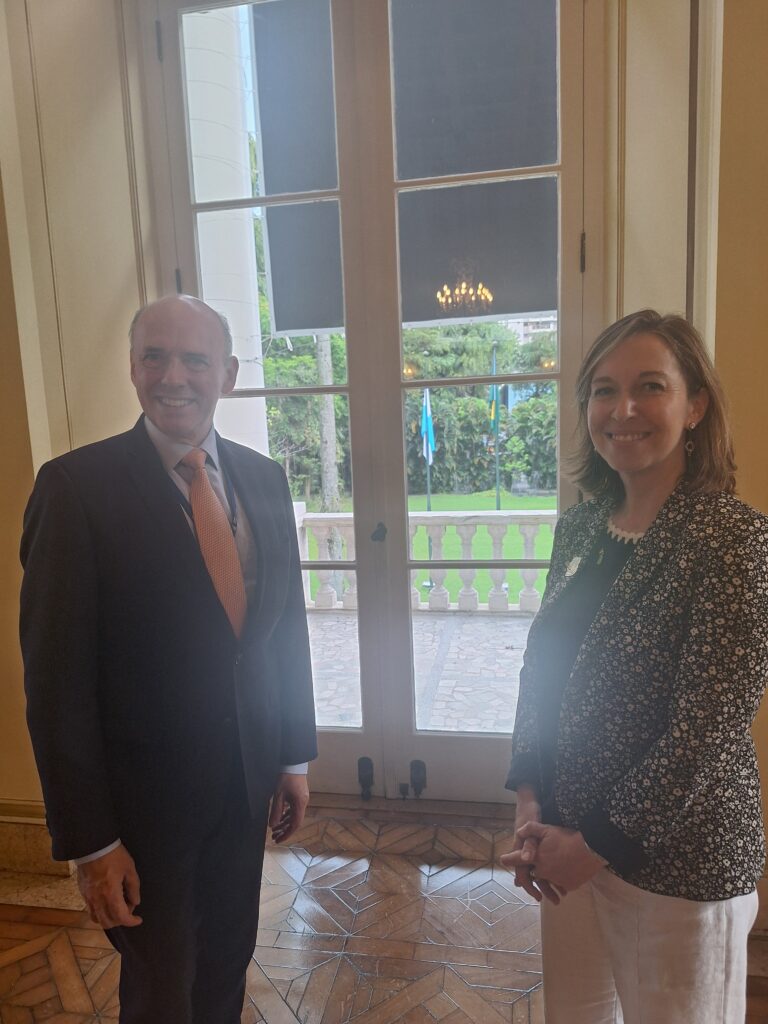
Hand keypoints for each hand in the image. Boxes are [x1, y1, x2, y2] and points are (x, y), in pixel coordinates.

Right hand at [76, 844, 141, 928]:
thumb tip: (136, 901)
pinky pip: (91, 911)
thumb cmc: (113, 855)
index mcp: (111, 894)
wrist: (92, 846)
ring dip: (110, 919)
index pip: (121, 917)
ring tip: (118, 906)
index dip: (132, 921)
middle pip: (109, 922)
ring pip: (98, 920)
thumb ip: (133, 887)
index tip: (139, 919)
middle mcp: (98, 900)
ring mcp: (88, 898)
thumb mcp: (129, 868)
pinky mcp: (83, 894)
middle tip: (129, 907)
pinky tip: (107, 902)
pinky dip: (100, 913)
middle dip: (121, 920)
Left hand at [269, 773, 309, 843]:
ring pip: (294, 815)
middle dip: (284, 830)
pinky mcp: (299, 795)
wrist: (293, 763)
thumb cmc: (286, 777)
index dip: (287, 834)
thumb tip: (273, 825)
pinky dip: (287, 815)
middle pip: (295, 821)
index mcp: (300, 804)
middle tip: (274, 836)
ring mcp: (302, 799)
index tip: (278, 840)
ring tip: (274, 828)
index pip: (295, 825)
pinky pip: (294, 809)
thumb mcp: (278, 795)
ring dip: (284, 823)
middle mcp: (303, 803)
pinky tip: (280, 817)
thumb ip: (276, 811)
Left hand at [502, 821, 606, 893]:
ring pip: (547, 880)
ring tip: (549, 879)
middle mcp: (543, 871)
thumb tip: (519, 831)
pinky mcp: (569, 885)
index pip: (518, 859)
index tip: (502, 859)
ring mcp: (556, 880)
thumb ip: (531, 829)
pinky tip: (564, 876)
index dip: (509, 859)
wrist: (591, 849)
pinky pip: (561, 884)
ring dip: (547, 879)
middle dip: (530, 873)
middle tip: (529, 873)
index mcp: (536, 858)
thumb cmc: (568, 837)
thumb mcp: (548, 829)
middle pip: (533, 873)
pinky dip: (560, 881)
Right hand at [503, 787, 562, 904]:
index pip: (523, 874)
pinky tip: (566, 877)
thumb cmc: (529, 813)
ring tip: (563, 893)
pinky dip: (556, 872)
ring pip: (542, 871)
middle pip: (534, 876)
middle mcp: (527, 853)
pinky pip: (548, 863)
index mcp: (521, 851)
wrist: (531, 801)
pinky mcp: (543, 847)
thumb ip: (529, 844)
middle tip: (557, 900)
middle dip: (544, 888)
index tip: (538, 897)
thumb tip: (527, 859)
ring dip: (551, 882)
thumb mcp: (529, 826)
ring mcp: (535, 851)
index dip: (529, 887)